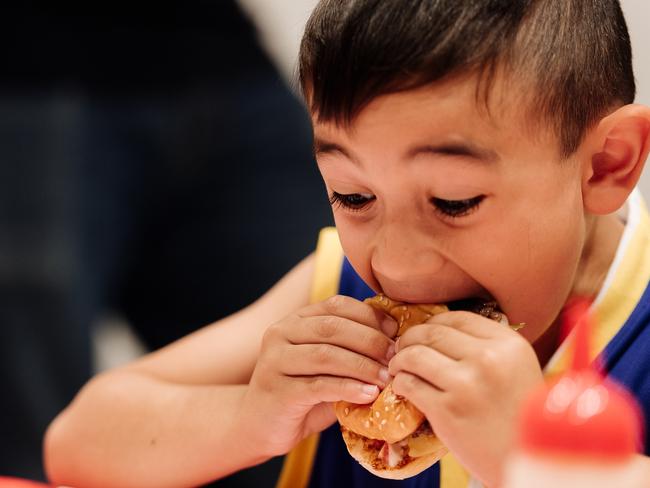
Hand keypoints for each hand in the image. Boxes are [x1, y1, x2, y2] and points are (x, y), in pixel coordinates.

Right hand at [238, 295, 397, 457]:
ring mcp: (275, 361)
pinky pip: (318, 385)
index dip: (369, 315)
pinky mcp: (277, 390)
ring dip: (363, 366)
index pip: (336, 305)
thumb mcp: (327, 365)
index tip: (395, 332)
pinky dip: (348, 388)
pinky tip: (369, 395)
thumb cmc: (302, 393)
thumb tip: (395, 338)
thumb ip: (350, 349)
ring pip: (326, 355)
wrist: (259, 426)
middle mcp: (280, 333)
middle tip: (396, 357)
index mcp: (295, 320)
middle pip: (333, 327)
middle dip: (370, 341)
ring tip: (387, 379)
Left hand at [388, 311, 542, 486]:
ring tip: (397, 368)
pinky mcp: (446, 410)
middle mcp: (488, 359)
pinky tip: (402, 387)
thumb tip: (441, 328)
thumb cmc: (519, 416)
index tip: (422, 334)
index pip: (457, 318)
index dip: (432, 323)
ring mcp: (466, 384)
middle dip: (409, 338)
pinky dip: (399, 382)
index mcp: (507, 344)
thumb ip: (486, 346)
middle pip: (431, 333)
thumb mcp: (516, 368)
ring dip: (398, 360)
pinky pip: (409, 383)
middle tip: (401, 348)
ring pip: (414, 355)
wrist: (521, 458)